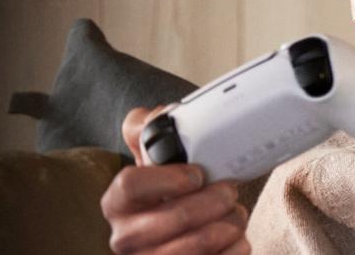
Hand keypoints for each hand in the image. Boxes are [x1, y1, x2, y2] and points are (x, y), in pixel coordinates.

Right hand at [100, 106, 250, 254]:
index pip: (129, 185)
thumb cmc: (170, 194)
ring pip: (192, 248)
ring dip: (226, 225)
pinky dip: (234, 249)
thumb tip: (159, 114)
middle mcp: (126, 237)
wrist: (182, 231)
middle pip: (170, 220)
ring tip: (235, 213)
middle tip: (229, 190)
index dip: (168, 178)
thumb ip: (149, 129)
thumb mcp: (154, 159)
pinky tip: (237, 238)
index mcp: (117, 202)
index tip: (197, 174)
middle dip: (210, 202)